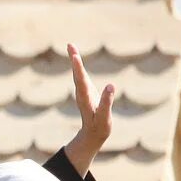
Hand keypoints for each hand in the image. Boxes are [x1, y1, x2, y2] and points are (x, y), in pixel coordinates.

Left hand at [64, 44, 116, 172]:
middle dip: (74, 60)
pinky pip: (81, 75)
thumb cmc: (100, 127)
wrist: (92, 135)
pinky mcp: (86, 91)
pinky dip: (78, 65)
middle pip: (77, 75)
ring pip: (78, 74)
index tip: (75, 57)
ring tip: (71, 46)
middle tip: (70, 45)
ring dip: (74, 60)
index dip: (78, 70)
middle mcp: (82, 94)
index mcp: (85, 100)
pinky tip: (76, 57)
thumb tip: (111, 86)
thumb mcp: (104, 118)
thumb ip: (106, 102)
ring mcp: (83, 92)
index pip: (81, 82)